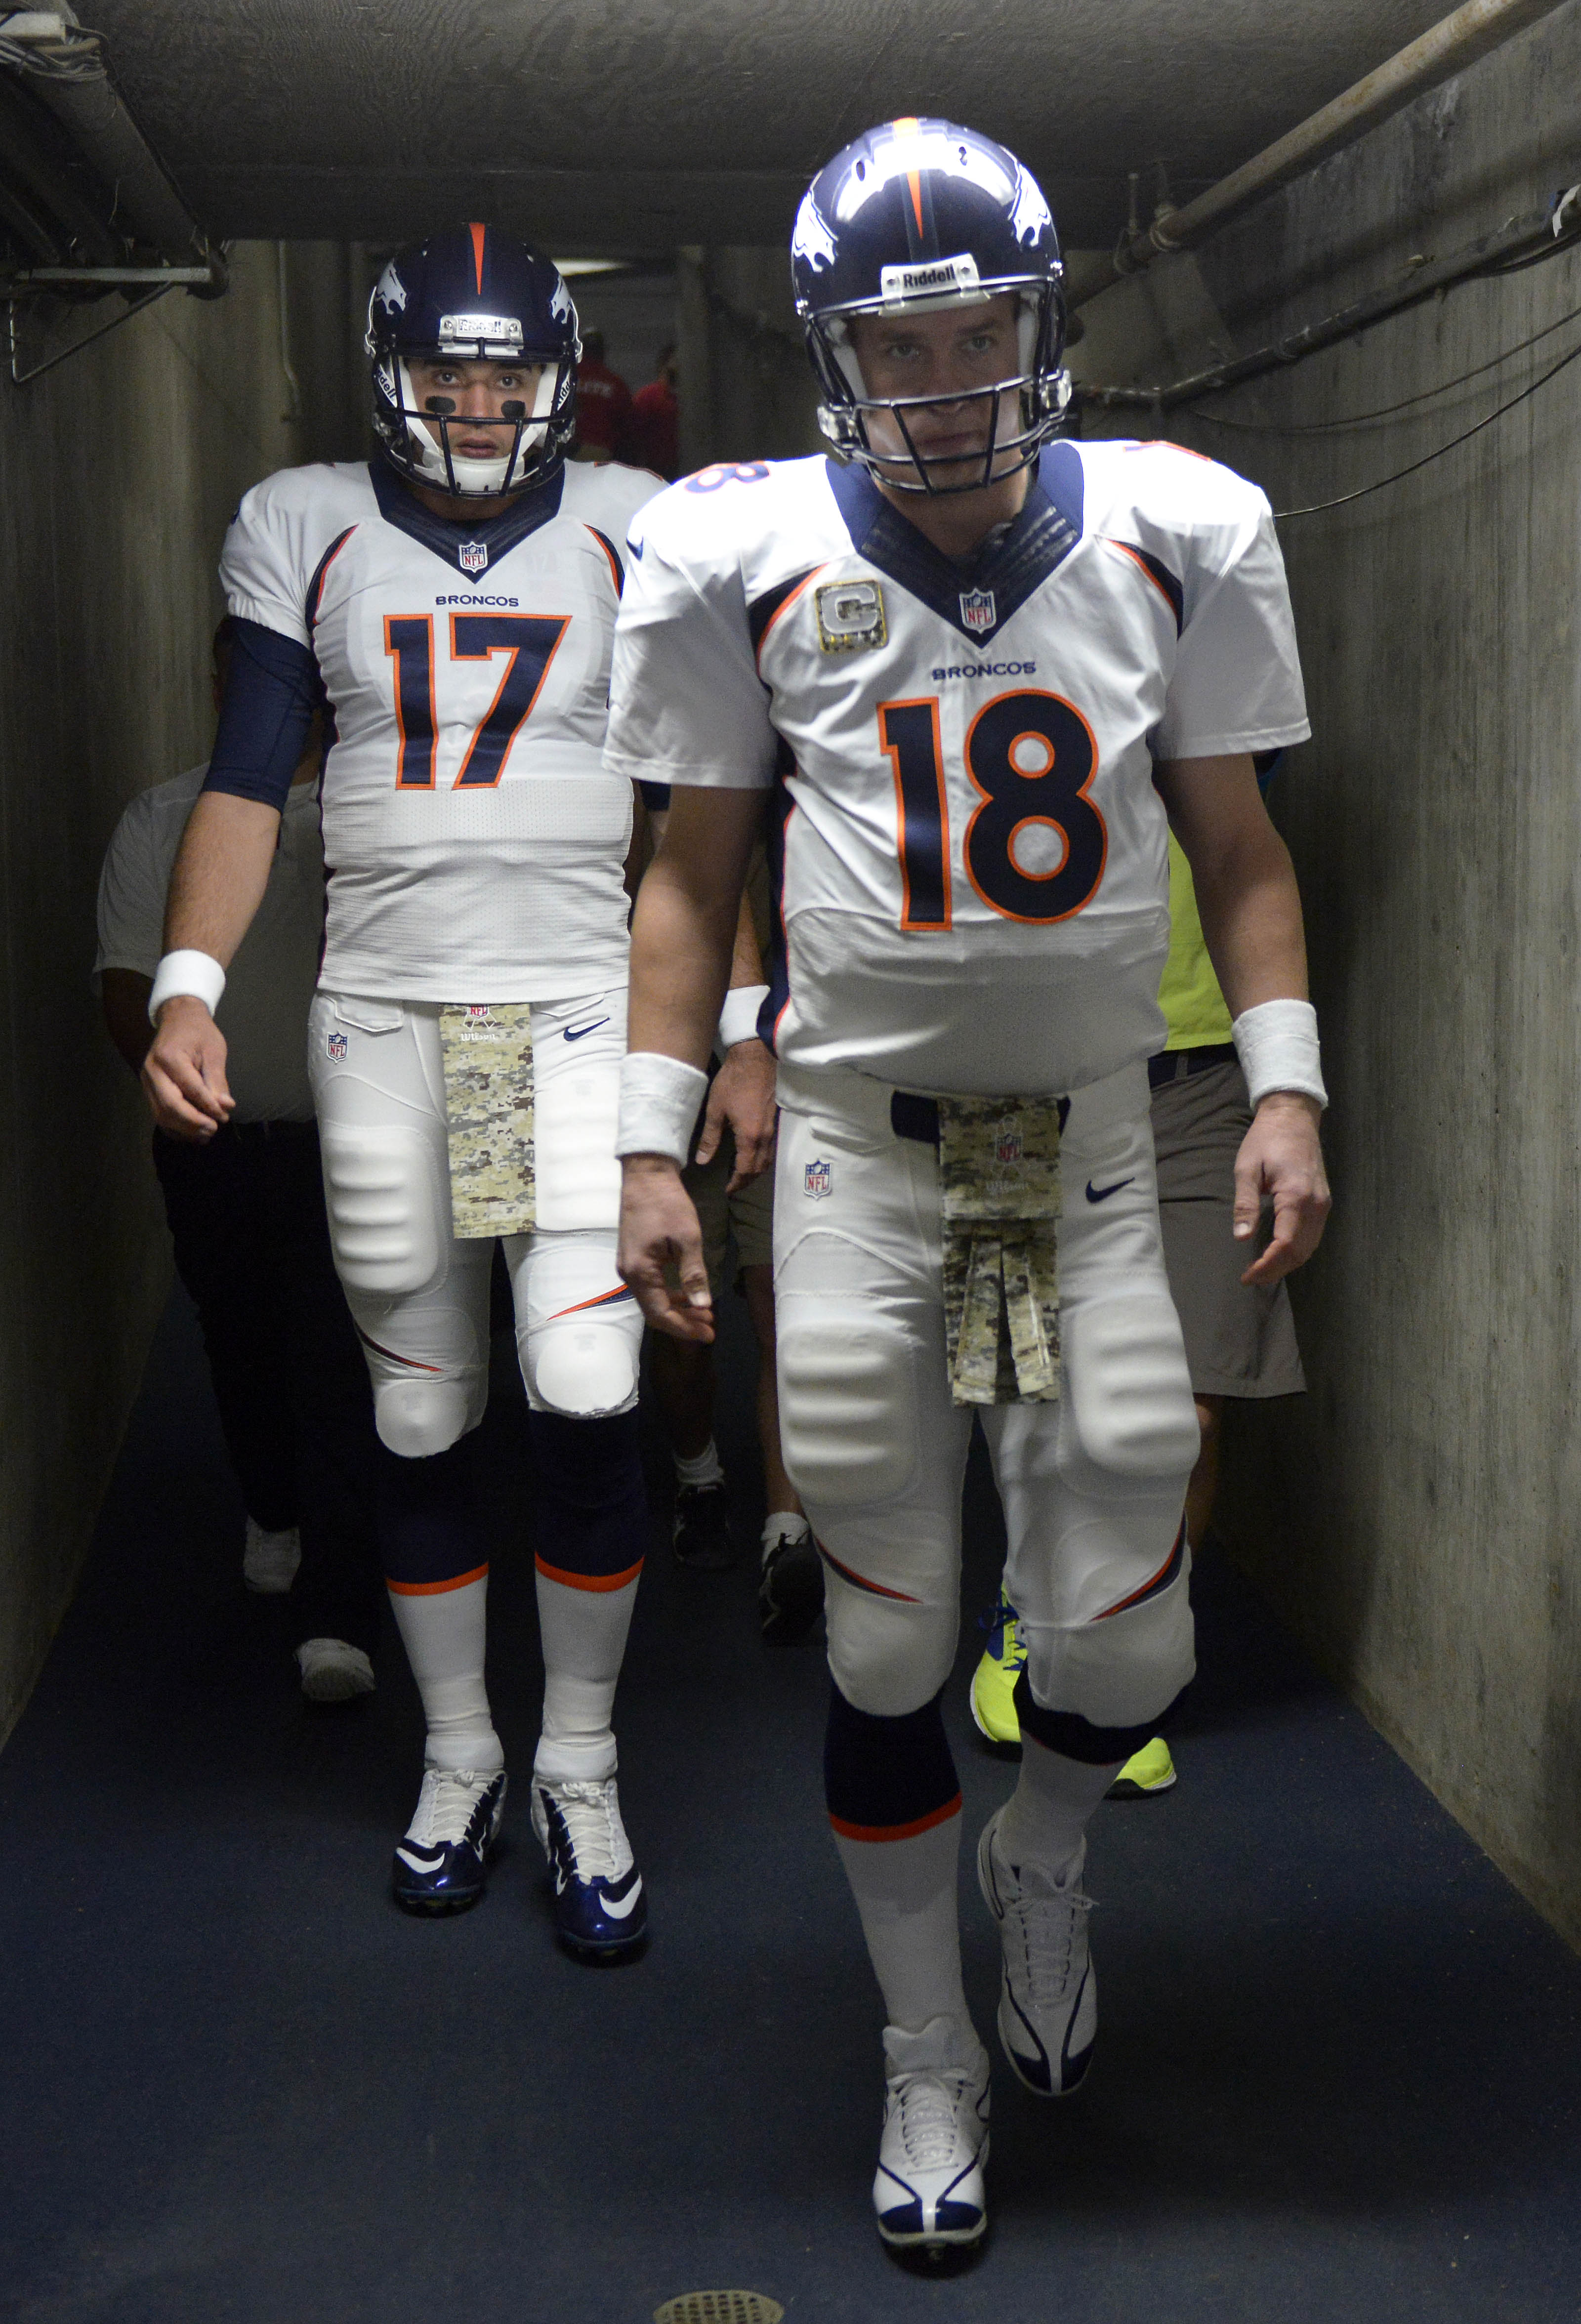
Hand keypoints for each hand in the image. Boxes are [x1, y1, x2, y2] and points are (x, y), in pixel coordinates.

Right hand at [141, 995, 234, 1141]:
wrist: (177, 1019)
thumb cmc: (199, 1033)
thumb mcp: (214, 1051)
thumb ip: (217, 1080)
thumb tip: (225, 1106)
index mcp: (169, 1057)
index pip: (189, 1089)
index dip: (208, 1106)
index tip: (224, 1116)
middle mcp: (153, 1071)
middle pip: (169, 1106)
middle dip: (193, 1122)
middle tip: (214, 1129)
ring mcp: (147, 1082)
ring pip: (161, 1114)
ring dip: (184, 1129)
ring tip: (206, 1134)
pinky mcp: (148, 1089)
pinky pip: (158, 1114)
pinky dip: (175, 1128)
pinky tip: (193, 1134)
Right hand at [617, 1155, 714, 1340]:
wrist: (646, 1175)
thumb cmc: (667, 1203)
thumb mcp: (687, 1238)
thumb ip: (694, 1274)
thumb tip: (702, 1305)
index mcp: (639, 1271)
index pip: (660, 1313)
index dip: (684, 1327)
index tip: (708, 1333)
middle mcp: (628, 1274)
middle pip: (655, 1311)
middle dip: (683, 1322)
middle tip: (710, 1327)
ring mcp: (628, 1267)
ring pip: (653, 1300)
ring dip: (678, 1309)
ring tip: (704, 1314)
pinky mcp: (633, 1259)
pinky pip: (651, 1287)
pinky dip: (669, 1294)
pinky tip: (688, 1295)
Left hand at [696, 1037, 776, 1190]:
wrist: (756, 1058)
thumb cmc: (733, 1081)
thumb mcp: (715, 1110)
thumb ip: (710, 1138)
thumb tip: (702, 1161)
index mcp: (750, 1137)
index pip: (746, 1170)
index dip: (737, 1183)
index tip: (727, 1189)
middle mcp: (765, 1137)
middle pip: (760, 1168)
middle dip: (747, 1180)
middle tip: (734, 1185)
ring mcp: (772, 1128)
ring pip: (767, 1159)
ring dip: (756, 1170)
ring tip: (741, 1173)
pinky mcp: (775, 1120)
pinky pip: (770, 1147)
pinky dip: (761, 1157)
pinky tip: (751, 1153)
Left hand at [1233, 1092, 1329, 1285]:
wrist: (1293, 1117)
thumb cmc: (1266, 1139)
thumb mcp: (1247, 1168)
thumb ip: (1245, 1204)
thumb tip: (1241, 1236)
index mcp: (1296, 1196)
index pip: (1285, 1244)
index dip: (1267, 1265)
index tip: (1247, 1276)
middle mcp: (1316, 1204)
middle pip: (1300, 1252)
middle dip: (1276, 1270)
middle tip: (1251, 1278)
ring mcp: (1323, 1204)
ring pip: (1310, 1247)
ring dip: (1287, 1264)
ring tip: (1262, 1271)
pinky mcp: (1323, 1202)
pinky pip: (1314, 1236)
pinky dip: (1297, 1251)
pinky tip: (1279, 1254)